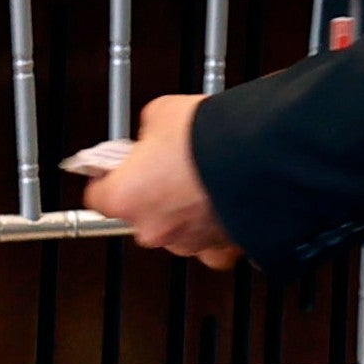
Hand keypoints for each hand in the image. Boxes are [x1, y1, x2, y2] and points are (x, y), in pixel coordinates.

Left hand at [84, 94, 242, 270]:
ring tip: (203, 183)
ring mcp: (188, 242)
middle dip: (151, 195)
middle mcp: (152, 228)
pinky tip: (222, 209)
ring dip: (184, 212)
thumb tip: (153, 135)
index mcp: (125, 197)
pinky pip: (212, 247)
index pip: (98, 196)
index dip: (108, 179)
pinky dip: (216, 231)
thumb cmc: (211, 136)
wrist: (266, 156)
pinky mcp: (223, 249)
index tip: (115, 170)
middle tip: (167, 170)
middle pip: (139, 215)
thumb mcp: (162, 114)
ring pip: (176, 230)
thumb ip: (147, 133)